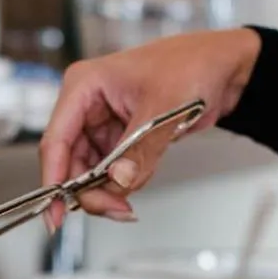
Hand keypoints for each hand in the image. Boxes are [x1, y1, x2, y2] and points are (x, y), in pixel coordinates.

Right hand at [39, 29, 262, 228]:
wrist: (224, 68)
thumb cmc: (192, 65)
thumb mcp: (163, 110)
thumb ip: (139, 151)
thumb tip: (118, 181)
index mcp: (85, 86)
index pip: (57, 140)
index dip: (53, 180)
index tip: (55, 213)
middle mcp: (87, 105)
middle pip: (71, 162)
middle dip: (90, 190)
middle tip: (115, 209)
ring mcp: (103, 123)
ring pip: (90, 171)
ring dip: (108, 189)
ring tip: (130, 195)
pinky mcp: (120, 137)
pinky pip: (111, 170)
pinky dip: (123, 183)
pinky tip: (138, 179)